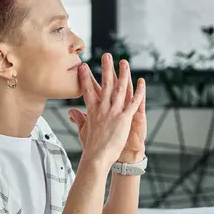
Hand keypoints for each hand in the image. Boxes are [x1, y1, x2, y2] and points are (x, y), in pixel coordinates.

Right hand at [69, 54, 145, 168]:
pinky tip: (142, 82)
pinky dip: (139, 92)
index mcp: (92, 110)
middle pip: (105, 84)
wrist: (97, 158)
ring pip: (120, 89)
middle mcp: (103, 108)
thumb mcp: (83, 130)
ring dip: (123, 74)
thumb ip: (79, 118)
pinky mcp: (124, 119)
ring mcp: (114, 112)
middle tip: (107, 55)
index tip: (83, 66)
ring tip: (124, 62)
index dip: (85, 77)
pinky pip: (133, 102)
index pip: (88, 90)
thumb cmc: (90, 147)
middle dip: (106, 68)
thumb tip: (72, 112)